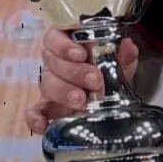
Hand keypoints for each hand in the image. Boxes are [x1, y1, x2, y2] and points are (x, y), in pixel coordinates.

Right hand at [24, 26, 139, 134]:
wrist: (109, 98)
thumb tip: (128, 45)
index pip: (55, 36)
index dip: (64, 45)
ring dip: (64, 92)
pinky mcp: (46, 108)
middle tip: (94, 81)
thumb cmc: (108, 73)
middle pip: (53, 62)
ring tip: (82, 101)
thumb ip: (124, 54)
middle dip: (75, 72)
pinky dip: (36, 118)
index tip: (81, 54)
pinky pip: (34, 112)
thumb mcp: (119, 63)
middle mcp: (55, 63)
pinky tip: (45, 124)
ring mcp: (49, 86)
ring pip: (47, 84)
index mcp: (68, 45)